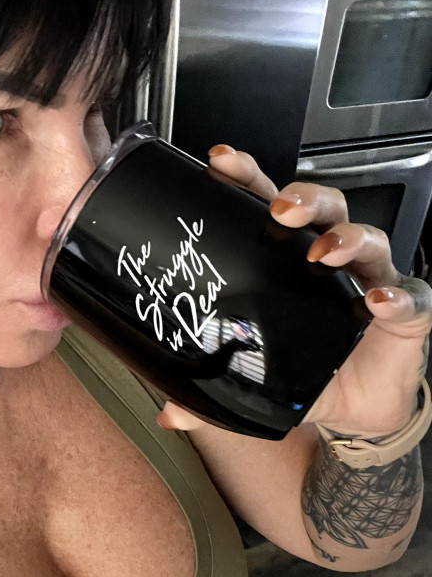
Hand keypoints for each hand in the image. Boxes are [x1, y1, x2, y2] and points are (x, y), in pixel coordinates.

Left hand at [157, 144, 431, 437]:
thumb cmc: (307, 374)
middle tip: (281, 209)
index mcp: (289, 262)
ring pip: (368, 239)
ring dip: (347, 238)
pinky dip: (397, 298)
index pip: (268, 206)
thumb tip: (169, 414)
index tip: (220, 163)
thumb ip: (212, 392)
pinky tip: (378, 303)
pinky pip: (409, 298)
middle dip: (303, 198)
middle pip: (323, 208)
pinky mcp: (404, 313)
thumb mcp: (253, 383)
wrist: (355, 413)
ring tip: (326, 251)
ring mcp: (370, 281)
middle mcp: (332, 260)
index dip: (248, 179)